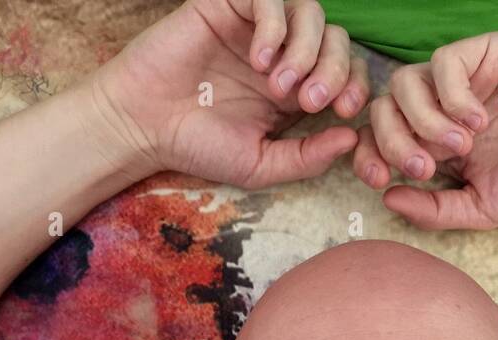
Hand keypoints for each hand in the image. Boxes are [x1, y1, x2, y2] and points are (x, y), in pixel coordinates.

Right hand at [86, 0, 368, 187]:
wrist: (142, 124)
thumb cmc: (198, 145)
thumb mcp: (261, 165)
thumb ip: (308, 157)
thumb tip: (353, 138)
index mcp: (296, 90)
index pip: (346, 71)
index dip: (354, 86)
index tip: (341, 112)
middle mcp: (282, 54)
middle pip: (336, 39)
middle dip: (335, 70)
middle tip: (310, 101)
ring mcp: (257, 27)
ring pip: (310, 13)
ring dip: (306, 49)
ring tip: (279, 85)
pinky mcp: (229, 5)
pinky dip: (274, 26)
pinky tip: (258, 59)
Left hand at [352, 32, 497, 229]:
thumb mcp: (478, 208)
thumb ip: (433, 209)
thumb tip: (386, 197)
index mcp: (432, 139)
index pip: (379, 136)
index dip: (368, 155)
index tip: (380, 179)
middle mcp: (440, 104)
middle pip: (383, 108)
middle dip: (392, 142)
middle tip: (424, 169)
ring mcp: (461, 76)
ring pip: (405, 82)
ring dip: (422, 121)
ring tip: (460, 146)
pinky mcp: (486, 52)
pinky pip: (444, 61)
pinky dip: (451, 95)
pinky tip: (478, 121)